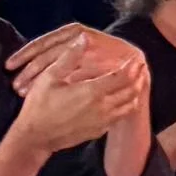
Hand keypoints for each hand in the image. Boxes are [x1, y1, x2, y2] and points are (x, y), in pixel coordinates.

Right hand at [14, 52, 147, 157]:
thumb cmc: (39, 105)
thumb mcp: (50, 77)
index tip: (135, 58)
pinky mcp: (98, 131)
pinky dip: (125, 106)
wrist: (35, 138)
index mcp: (92, 92)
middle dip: (138, 78)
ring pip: (128, 106)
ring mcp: (102, 122)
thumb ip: (69, 57)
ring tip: (135, 82)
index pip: (122, 77)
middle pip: (131, 91)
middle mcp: (102, 108)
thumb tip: (84, 38)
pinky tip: (120, 100)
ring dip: (134, 93)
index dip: (131, 66)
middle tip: (140, 68)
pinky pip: (119, 117)